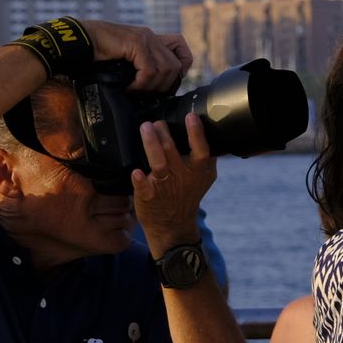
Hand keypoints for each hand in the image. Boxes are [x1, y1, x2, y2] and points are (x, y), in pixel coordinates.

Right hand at [80, 20, 193, 92]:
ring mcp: (145, 38)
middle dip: (165, 85)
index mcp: (151, 39)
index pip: (182, 49)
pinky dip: (141, 83)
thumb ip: (142, 66)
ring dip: (152, 85)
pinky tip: (129, 86)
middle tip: (146, 92)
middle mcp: (151, 37)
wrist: (81, 41)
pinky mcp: (136, 43)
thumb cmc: (99, 54)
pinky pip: (149, 70)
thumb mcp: (127, 60)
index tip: (166, 82)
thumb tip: (157, 89)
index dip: (182, 68)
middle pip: (177, 65)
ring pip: (166, 69)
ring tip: (136, 89)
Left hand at [131, 114, 217, 253]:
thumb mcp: (205, 177)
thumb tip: (206, 130)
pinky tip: (135, 172)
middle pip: (173, 150)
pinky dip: (139, 180)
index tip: (190, 117)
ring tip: (146, 128)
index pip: (201, 150)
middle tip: (156, 121)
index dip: (196, 133)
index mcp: (198, 171)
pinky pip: (143, 187)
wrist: (174, 225)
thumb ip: (206, 157)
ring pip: (158, 163)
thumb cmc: (187, 195)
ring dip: (151, 144)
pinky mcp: (148, 195)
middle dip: (163, 132)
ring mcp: (164, 186)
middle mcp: (181, 176)